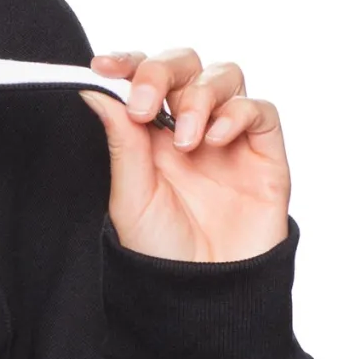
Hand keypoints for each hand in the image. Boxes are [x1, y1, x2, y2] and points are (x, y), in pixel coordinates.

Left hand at [78, 48, 290, 262]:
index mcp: (151, 134)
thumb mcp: (131, 197)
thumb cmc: (163, 253)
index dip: (127, 63)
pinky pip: (260, 110)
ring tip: (188, 141)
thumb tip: (94, 90)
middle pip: (184, 65)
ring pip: (224, 76)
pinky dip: (237, 114)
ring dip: (201, 97)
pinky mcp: (264, 153)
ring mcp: (229, 137)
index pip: (143, 78)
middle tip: (146, 108)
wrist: (204, 296)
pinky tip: (215, 141)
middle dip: (162, 73)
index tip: (102, 66)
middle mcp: (190, 127)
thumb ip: (121, 142)